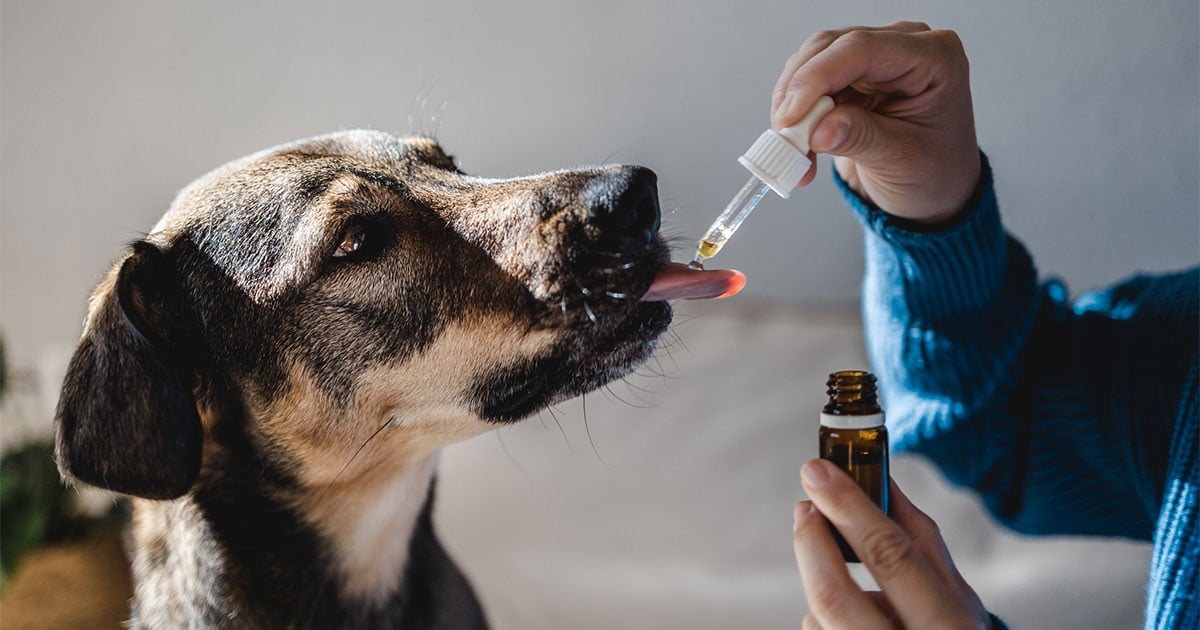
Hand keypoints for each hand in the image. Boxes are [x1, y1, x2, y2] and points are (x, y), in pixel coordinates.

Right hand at [772, 22, 979, 224]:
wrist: (934, 189)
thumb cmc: (935, 172)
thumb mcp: (901, 160)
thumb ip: (860, 138)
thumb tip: (817, 130)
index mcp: (934, 58)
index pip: (863, 48)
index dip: (818, 77)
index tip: (790, 116)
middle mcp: (904, 46)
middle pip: (830, 48)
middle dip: (798, 93)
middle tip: (786, 139)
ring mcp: (876, 57)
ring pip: (811, 63)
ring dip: (792, 107)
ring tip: (796, 152)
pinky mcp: (851, 74)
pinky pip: (808, 83)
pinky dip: (796, 115)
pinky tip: (801, 147)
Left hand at [793, 458, 992, 628]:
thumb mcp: (954, 589)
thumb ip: (918, 536)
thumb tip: (880, 477)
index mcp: (945, 624)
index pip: (889, 555)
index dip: (849, 507)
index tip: (819, 472)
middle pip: (833, 594)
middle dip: (811, 541)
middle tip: (805, 507)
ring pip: (818, 616)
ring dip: (821, 580)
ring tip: (842, 571)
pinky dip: (824, 613)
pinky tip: (851, 614)